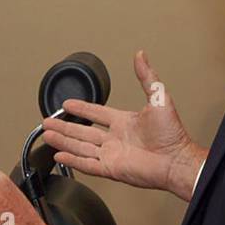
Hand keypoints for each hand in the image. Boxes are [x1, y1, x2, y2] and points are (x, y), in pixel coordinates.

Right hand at [41, 50, 206, 201]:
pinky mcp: (111, 169)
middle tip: (48, 122)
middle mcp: (115, 139)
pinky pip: (87, 164)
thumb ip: (146, 76)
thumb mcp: (158, 97)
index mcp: (124, 122)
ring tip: (47, 135)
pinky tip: (59, 156)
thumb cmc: (173, 134)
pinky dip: (72, 160)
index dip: (81, 108)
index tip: (67, 104)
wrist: (176, 159)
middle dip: (64, 127)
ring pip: (80, 147)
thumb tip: (141, 56)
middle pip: (82, 131)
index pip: (96, 113)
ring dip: (63, 141)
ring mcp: (112, 155)